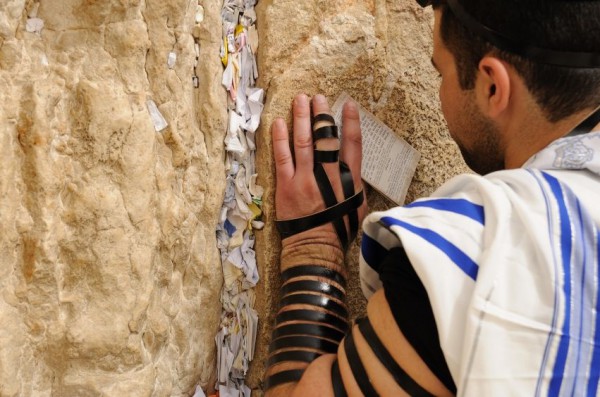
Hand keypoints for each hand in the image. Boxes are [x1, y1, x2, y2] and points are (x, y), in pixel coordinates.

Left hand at [271, 94, 366, 249]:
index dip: (350, 123)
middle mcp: (328, 175)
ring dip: (302, 118)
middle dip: (322, 115)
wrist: (316, 246)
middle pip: (326, 138)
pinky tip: (279, 122)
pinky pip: (282, 156)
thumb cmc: (338, 228)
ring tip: (300, 100)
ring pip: (304, 142)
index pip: (352, 144)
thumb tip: (352, 163)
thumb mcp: (357, 205)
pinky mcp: (286, 185)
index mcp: (348, 179)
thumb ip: (354, 181)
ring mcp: (306, 178)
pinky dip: (281, 138)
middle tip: (319, 98)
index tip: (348, 105)